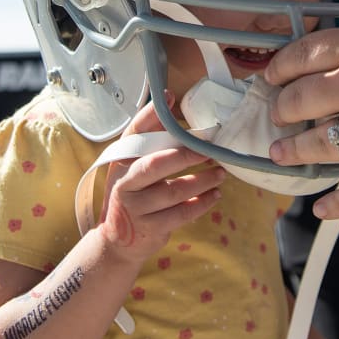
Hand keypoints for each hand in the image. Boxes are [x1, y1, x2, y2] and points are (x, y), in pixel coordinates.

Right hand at [95, 97, 225, 265]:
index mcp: (121, 162)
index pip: (133, 133)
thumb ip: (151, 137)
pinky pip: (182, 213)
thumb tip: (170, 99)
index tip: (170, 97)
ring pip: (174, 191)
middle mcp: (125, 183)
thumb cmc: (133, 195)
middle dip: (186, 155)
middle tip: (210, 150)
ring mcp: (136, 208)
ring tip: (221, 173)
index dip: (150, 115)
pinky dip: (202, 203)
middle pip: (156, 165)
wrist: (118, 242)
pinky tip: (214, 195)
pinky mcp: (151, 228)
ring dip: (202, 181)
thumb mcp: (133, 167)